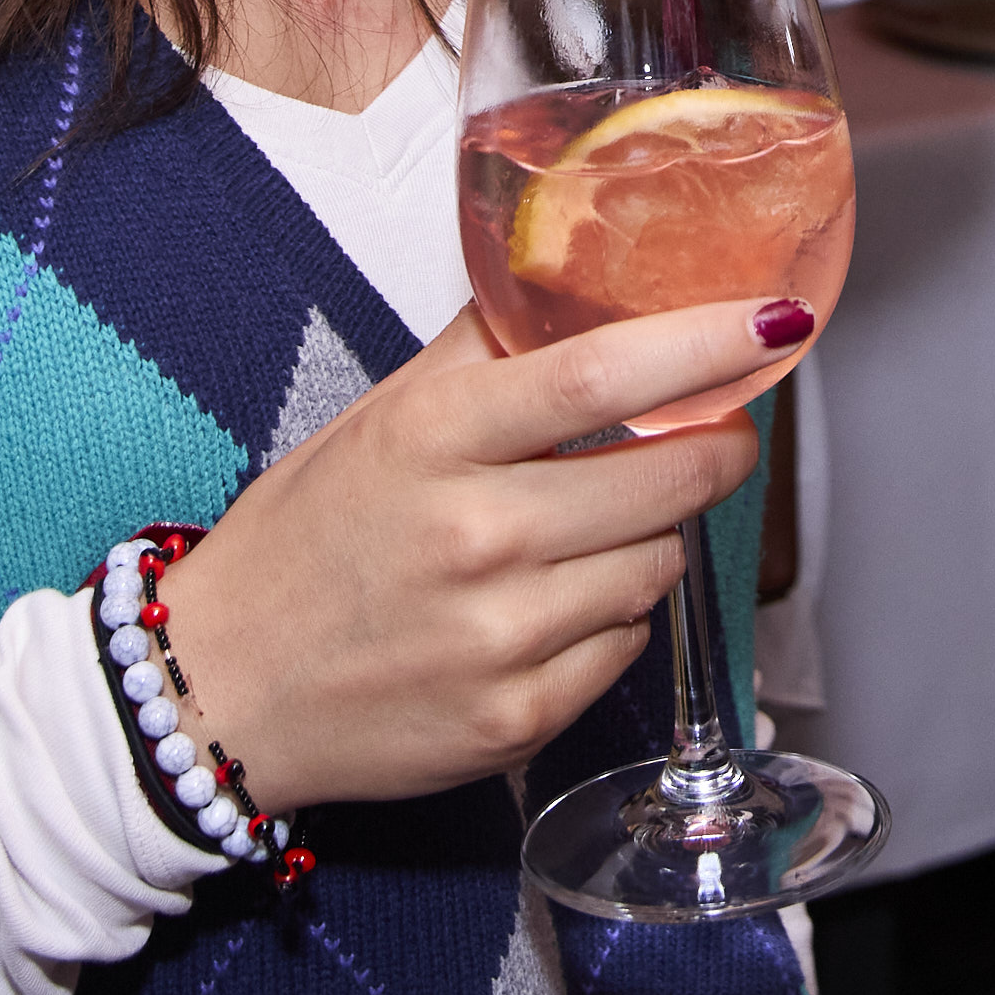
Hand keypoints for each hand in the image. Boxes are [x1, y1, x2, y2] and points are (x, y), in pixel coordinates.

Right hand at [149, 299, 789, 811]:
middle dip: (713, 446)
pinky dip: (610, 620)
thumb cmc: (304, 543)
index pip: (603, 375)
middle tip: (710, 429)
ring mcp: (499, 637)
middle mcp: (474, 537)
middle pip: (671, 477)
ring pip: (661, 563)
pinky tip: (550, 607)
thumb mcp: (382, 419)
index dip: (708, 343)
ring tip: (580, 533)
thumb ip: (487, 347)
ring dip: (648, 538)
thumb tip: (583, 273)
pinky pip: (628, 645)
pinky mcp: (517, 721)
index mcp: (434, 439)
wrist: (219, 691)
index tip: (775, 321)